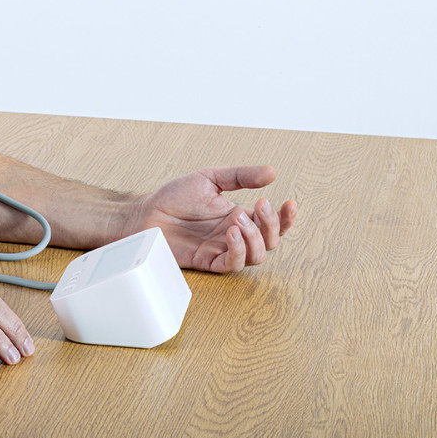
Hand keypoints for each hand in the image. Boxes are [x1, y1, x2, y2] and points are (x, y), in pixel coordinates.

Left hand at [138, 165, 297, 272]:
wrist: (147, 212)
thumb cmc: (175, 196)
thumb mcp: (210, 178)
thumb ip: (241, 176)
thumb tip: (272, 172)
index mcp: (239, 216)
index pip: (271, 223)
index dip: (286, 218)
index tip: (290, 203)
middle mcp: (235, 235)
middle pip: (270, 241)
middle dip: (271, 225)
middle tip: (261, 205)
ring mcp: (223, 249)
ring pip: (257, 256)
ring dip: (255, 238)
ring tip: (239, 219)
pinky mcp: (209, 261)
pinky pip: (234, 265)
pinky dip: (238, 250)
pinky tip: (231, 233)